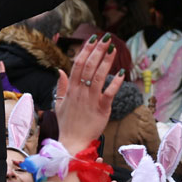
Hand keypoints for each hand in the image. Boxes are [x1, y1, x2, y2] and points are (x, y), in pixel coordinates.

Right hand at [52, 36, 122, 153]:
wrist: (73, 143)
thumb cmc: (67, 124)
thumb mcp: (59, 104)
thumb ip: (61, 86)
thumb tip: (60, 71)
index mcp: (71, 90)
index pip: (77, 64)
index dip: (85, 50)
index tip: (93, 39)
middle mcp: (80, 92)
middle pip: (88, 66)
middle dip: (98, 50)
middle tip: (106, 37)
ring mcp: (91, 100)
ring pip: (98, 76)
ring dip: (107, 61)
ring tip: (114, 49)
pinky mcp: (101, 109)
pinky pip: (109, 93)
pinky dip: (115, 83)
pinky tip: (121, 72)